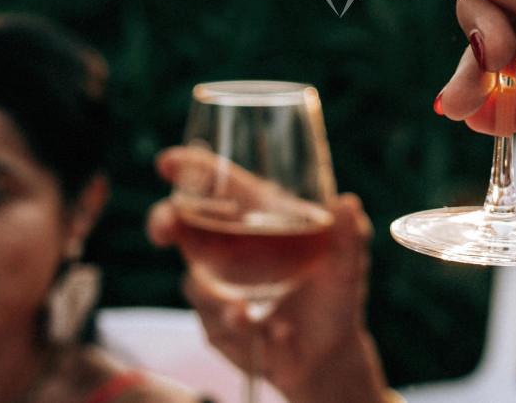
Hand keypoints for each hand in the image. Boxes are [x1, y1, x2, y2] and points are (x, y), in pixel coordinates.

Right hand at [147, 148, 386, 402]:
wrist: (330, 352)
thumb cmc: (334, 291)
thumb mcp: (347, 262)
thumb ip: (349, 233)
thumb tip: (347, 203)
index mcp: (256, 219)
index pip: (216, 185)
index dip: (189, 169)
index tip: (168, 163)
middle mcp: (227, 249)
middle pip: (181, 225)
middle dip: (165, 221)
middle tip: (166, 227)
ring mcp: (217, 289)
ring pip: (197, 284)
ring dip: (215, 297)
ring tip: (242, 313)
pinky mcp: (218, 328)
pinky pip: (219, 326)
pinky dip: (244, 328)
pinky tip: (276, 334)